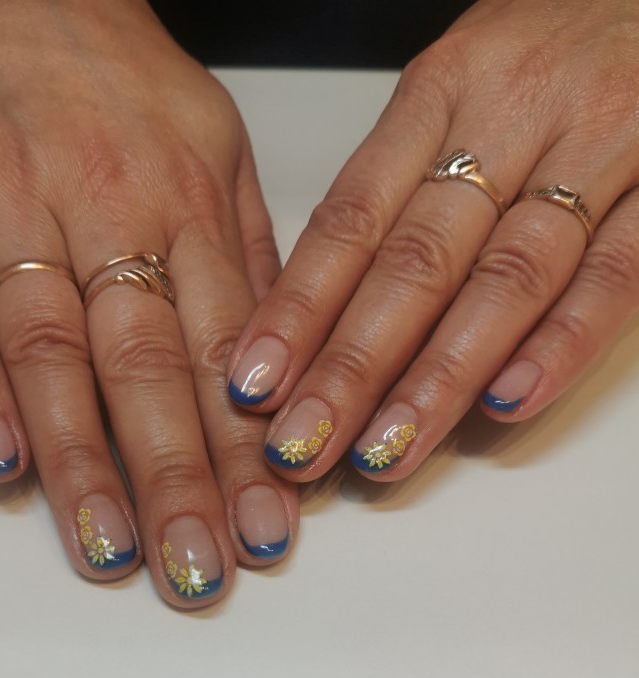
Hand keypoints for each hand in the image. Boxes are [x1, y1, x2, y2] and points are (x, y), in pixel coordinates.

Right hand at [0, 0, 296, 606]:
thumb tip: (273, 370)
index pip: (228, 350)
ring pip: (55, 356)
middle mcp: (111, 216)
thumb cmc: (129, 85)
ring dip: (83, 462)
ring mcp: (18, 216)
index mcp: (192, 203)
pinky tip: (4, 468)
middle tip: (201, 568)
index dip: (250, 446)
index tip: (269, 524)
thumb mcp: (221, 152)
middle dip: (179, 479)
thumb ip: (248, 261)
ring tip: (113, 550)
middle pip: (148, 369)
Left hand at [227, 0, 637, 480]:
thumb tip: (316, 301)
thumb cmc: (536, 49)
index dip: (296, 309)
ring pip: (504, 280)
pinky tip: (505, 405)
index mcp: (438, 94)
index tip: (253, 382)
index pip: (350, 219)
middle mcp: (507, 123)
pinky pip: (614, 276)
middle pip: (414, 264)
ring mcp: (594, 152)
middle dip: (350, 367)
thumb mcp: (449, 91)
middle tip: (301, 443)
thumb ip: (391, 186)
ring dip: (438, 376)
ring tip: (384, 450)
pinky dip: (559, 344)